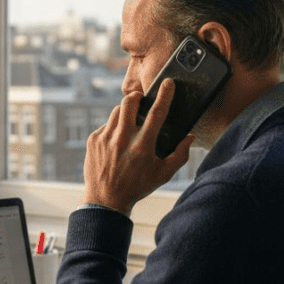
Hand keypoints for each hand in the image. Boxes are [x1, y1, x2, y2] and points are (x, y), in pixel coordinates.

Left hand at [82, 79, 193, 214]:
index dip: (164, 95)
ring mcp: (106, 138)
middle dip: (137, 95)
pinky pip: (105, 125)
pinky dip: (113, 129)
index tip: (168, 83)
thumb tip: (189, 138)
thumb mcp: (163, 175)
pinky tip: (116, 143)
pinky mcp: (93, 140)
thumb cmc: (137, 187)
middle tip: (141, 98)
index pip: (156, 112)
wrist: (106, 200)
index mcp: (143, 145)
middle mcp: (123, 138)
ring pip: (116, 112)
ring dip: (125, 113)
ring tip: (130, 124)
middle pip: (129, 101)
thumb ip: (179, 155)